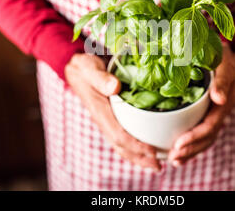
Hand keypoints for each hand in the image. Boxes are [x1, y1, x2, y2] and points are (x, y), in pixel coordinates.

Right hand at [65, 53, 160, 169]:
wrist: (76, 68)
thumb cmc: (84, 67)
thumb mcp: (90, 68)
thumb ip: (101, 78)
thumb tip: (115, 87)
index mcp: (100, 111)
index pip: (118, 135)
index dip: (135, 145)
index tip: (152, 151)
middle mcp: (103, 120)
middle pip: (121, 146)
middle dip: (139, 158)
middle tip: (158, 166)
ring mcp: (106, 121)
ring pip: (121, 145)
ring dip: (138, 156)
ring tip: (155, 163)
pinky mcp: (111, 118)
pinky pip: (122, 137)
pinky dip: (134, 146)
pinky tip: (147, 149)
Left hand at [168, 43, 234, 165]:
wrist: (225, 55)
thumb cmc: (222, 58)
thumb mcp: (224, 64)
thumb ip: (222, 81)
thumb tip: (219, 100)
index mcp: (224, 103)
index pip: (210, 125)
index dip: (195, 136)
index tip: (179, 143)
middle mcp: (220, 112)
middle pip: (207, 137)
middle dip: (190, 149)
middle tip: (173, 156)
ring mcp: (214, 115)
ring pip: (204, 139)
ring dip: (190, 151)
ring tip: (174, 160)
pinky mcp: (207, 115)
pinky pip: (200, 133)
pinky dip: (190, 145)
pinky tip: (177, 153)